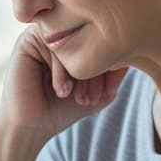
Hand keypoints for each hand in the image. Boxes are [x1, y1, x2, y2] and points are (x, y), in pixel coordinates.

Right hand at [0, 26, 127, 140]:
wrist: (31, 126)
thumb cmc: (62, 110)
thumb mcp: (99, 94)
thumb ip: (116, 75)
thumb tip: (132, 54)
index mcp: (78, 42)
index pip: (103, 40)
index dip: (110, 64)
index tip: (105, 94)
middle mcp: (62, 34)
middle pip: (90, 38)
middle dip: (96, 69)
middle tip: (92, 98)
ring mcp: (45, 35)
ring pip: (74, 41)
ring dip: (80, 71)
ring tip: (79, 98)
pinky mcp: (27, 40)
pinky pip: (53, 44)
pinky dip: (62, 69)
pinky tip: (61, 90)